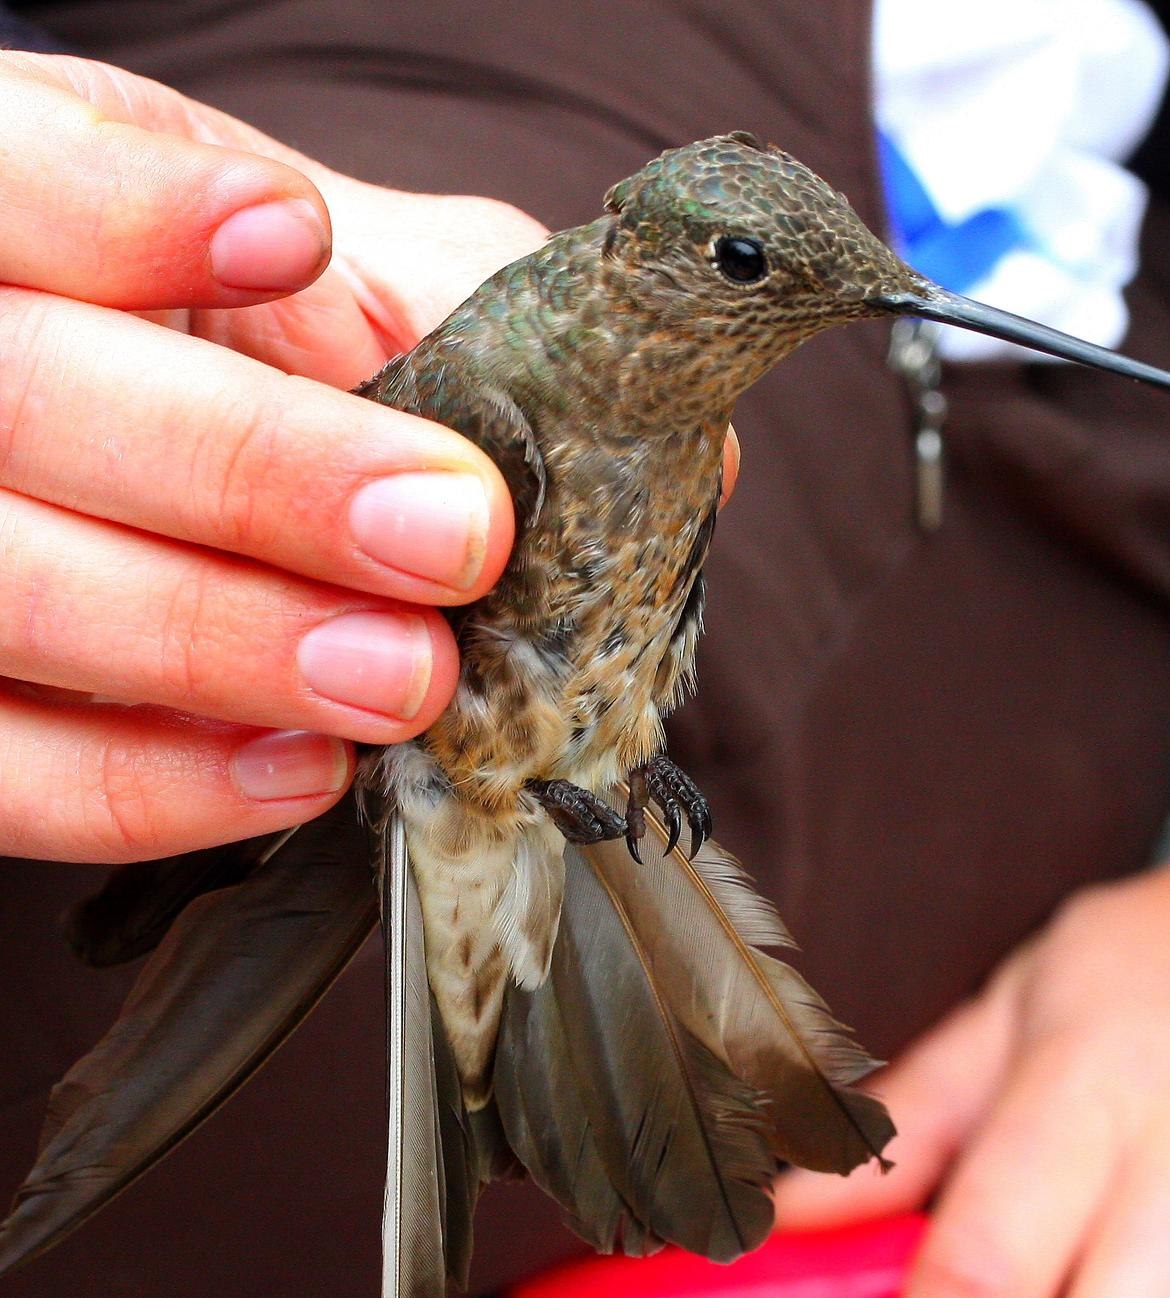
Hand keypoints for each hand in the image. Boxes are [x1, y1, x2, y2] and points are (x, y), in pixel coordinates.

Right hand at [0, 51, 538, 860]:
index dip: (120, 206)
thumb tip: (644, 429)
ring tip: (406, 680)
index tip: (291, 237)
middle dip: (261, 476)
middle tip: (452, 541)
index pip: (5, 179)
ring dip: (231, 644)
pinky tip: (305, 769)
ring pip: (21, 599)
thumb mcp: (312, 266)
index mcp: (7, 210)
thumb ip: (434, 307)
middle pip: (29, 404)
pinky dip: (158, 786)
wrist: (139, 452)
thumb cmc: (234, 338)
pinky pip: (17, 776)